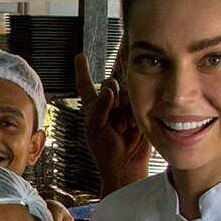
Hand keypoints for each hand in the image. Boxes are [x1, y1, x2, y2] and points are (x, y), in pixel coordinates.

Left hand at [75, 52, 150, 196]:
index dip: (83, 70)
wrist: (126, 165)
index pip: (86, 85)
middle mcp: (109, 104)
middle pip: (110, 84)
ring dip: (123, 111)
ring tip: (123, 129)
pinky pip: (138, 101)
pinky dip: (134, 114)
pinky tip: (132, 128)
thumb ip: (99, 107)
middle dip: (112, 99)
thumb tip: (109, 88)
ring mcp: (125, 107)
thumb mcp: (94, 128)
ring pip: (126, 92)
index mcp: (93, 108)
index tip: (80, 55)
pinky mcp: (140, 111)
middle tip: (113, 123)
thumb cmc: (105, 150)